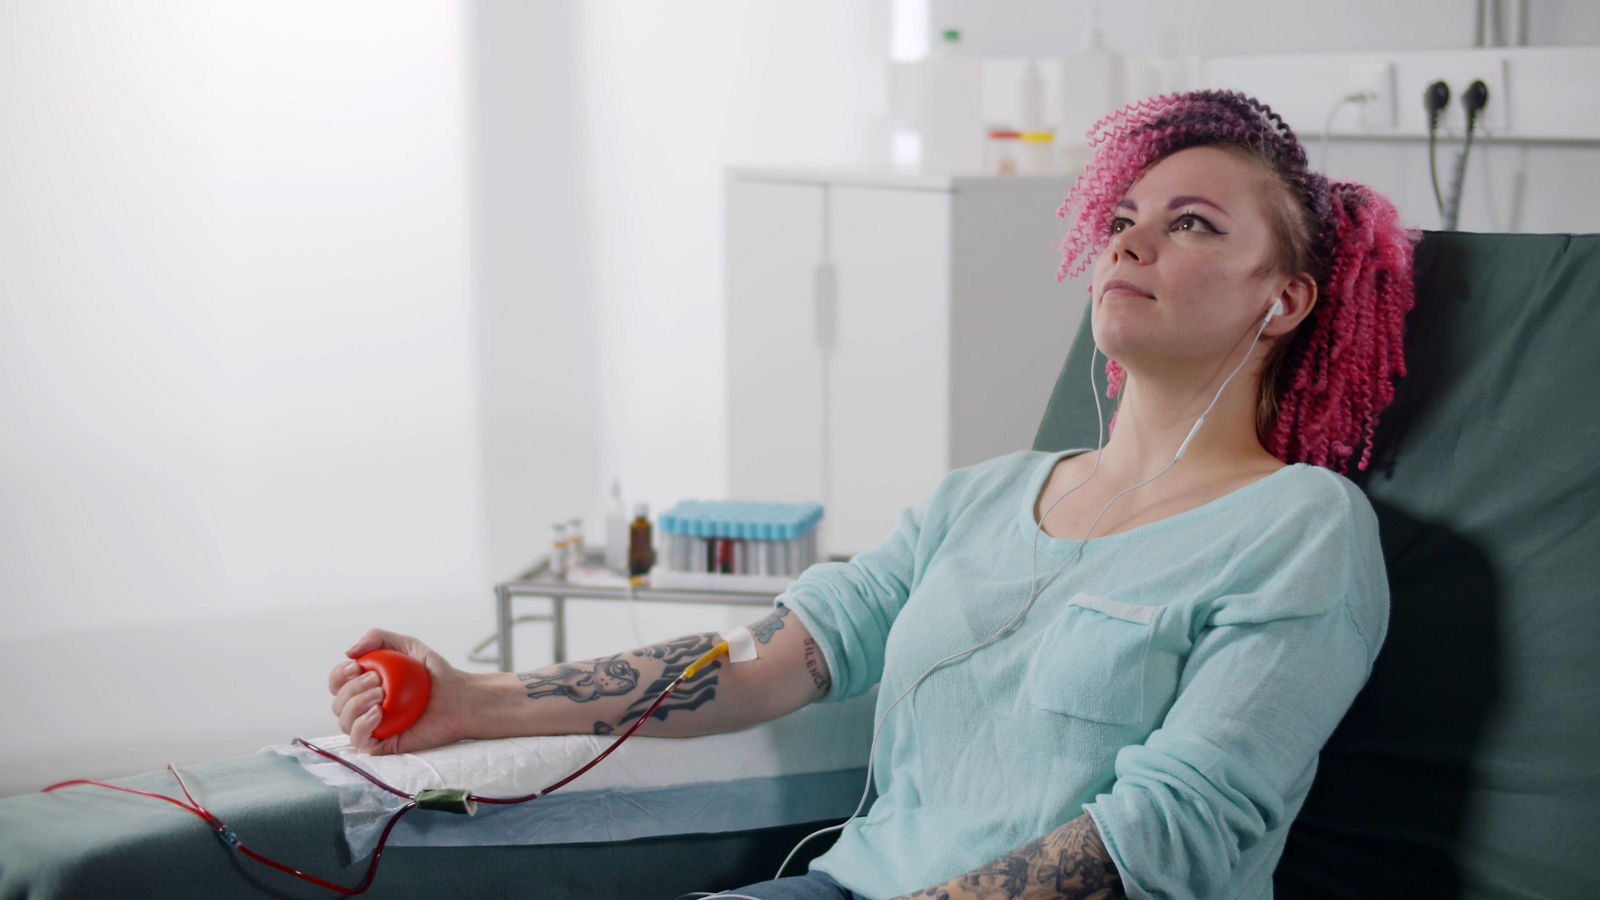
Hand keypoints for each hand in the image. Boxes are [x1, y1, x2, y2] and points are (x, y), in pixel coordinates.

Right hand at [328, 628, 473, 754]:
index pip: (337, 683)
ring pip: (343, 722)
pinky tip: (377, 714)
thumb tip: (349, 652)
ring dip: (355, 706)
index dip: (339, 675)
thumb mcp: (408, 645)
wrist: (459, 698)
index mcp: (365, 686)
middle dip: (351, 690)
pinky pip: (359, 741)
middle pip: (337, 703)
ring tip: (381, 696)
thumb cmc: (435, 674)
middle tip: (378, 681)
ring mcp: (372, 727)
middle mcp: (364, 707)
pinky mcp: (382, 744)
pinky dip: (361, 726)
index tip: (356, 666)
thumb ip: (379, 638)